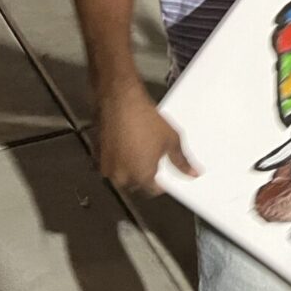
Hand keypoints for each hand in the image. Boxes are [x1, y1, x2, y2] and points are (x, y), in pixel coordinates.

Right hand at [96, 81, 195, 195]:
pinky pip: (111, 163)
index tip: (166, 172)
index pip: (153, 190)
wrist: (119, 100)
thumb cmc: (146, 120)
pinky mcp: (97, 154)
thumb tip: (194, 174)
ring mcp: (106, 166)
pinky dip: (118, 158)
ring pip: (122, 174)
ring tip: (141, 149)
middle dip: (145, 175)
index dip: (162, 182)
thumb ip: (181, 161)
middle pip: (136, 184)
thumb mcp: (171, 140)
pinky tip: (127, 145)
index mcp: (140, 176)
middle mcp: (121, 176)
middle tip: (154, 158)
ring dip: (130, 168)